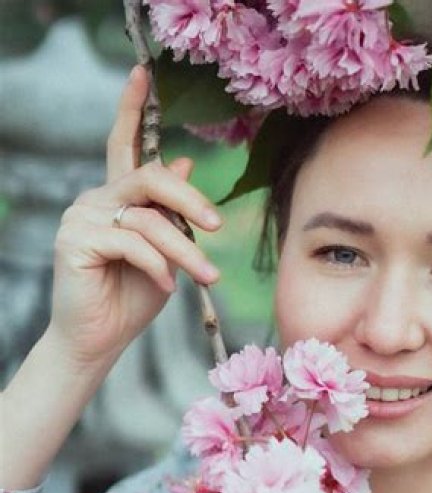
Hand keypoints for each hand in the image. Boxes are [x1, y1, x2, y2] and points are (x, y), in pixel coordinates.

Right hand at [48, 65, 222, 369]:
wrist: (98, 340)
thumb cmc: (133, 298)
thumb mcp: (166, 253)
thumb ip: (173, 214)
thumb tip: (185, 163)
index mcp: (118, 198)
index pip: (123, 145)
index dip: (131, 109)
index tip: (143, 73)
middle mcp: (96, 199)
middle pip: (150, 177)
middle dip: (190, 201)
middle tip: (216, 228)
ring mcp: (81, 217)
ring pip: (148, 219)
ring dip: (184, 251)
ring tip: (207, 278)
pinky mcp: (76, 241)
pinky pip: (131, 243)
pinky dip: (157, 266)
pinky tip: (167, 286)